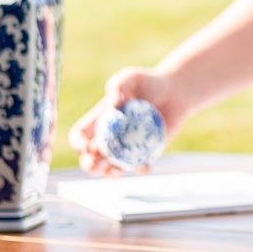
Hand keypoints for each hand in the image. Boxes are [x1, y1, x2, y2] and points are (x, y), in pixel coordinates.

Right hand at [67, 67, 189, 176]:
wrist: (174, 91)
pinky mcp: (146, 152)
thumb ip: (118, 85)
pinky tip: (145, 165)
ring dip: (110, 173)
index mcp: (99, 121)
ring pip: (111, 168)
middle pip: (90, 159)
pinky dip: (140, 168)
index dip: (78, 144)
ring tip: (116, 170)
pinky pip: (139, 166)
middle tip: (97, 163)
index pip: (79, 137)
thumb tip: (113, 105)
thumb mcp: (131, 77)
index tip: (86, 146)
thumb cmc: (148, 82)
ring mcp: (126, 147)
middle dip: (89, 165)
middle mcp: (110, 137)